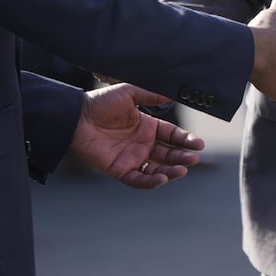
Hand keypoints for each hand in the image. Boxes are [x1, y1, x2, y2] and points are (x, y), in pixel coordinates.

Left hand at [69, 82, 204, 188]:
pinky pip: (139, 179)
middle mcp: (143, 144)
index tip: (198, 144)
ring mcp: (132, 158)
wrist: (76, 118)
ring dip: (172, 170)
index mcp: (148, 127)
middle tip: (194, 159)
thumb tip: (172, 94)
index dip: (186, 140)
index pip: (173, 136)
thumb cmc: (100, 103)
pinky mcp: (120, 170)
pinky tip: (163, 178)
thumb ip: (151, 95)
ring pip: (158, 169)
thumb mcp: (128, 93)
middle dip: (183, 157)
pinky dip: (151, 181)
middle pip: (169, 154)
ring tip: (183, 169)